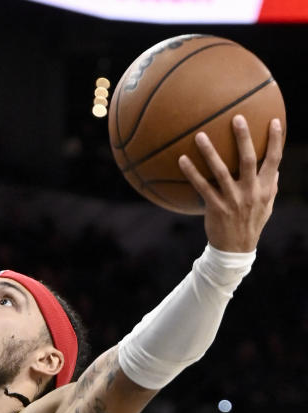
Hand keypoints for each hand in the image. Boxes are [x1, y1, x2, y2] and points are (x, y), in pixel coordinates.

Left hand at [179, 115, 282, 252]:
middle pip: (248, 160)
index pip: (274, 161)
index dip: (275, 141)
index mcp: (264, 189)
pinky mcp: (215, 207)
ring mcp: (231, 200)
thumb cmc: (251, 224)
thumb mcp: (266, 206)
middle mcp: (249, 192)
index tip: (274, 120)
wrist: (235, 250)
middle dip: (243, 138)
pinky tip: (181, 160)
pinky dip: (192, 173)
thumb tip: (276, 168)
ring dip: (210, 152)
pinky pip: (202, 187)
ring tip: (200, 135)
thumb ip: (271, 186)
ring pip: (220, 171)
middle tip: (236, 117)